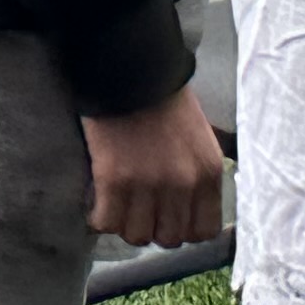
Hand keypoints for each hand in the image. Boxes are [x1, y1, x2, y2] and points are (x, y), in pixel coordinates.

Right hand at [82, 86, 224, 248]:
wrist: (128, 67)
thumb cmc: (162, 98)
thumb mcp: (198, 138)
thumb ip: (196, 174)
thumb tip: (182, 206)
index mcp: (208, 174)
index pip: (203, 231)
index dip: (182, 229)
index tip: (166, 217)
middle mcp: (183, 185)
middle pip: (169, 237)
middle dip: (152, 226)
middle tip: (137, 210)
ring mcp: (147, 184)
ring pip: (137, 234)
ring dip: (124, 224)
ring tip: (114, 207)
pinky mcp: (113, 178)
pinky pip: (106, 221)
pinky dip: (99, 217)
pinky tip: (96, 204)